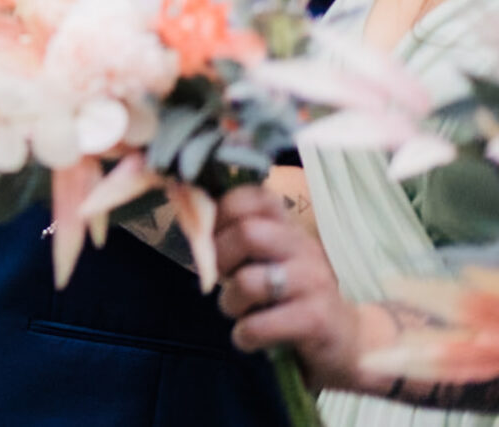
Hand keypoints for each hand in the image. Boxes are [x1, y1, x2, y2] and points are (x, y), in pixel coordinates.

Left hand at [215, 185, 368, 388]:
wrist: (347, 341)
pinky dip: (244, 335)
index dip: (223, 213)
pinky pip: (260, 325)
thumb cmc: (292, 296)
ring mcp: (314, 283)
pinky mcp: (317, 320)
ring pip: (249, 282)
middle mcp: (304, 248)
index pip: (255, 196)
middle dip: (220, 258)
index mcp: (288, 229)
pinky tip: (249, 338)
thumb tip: (189, 220)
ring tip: (239, 312)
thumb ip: (239, 239)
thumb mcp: (270, 260)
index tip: (213, 238)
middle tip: (222, 279)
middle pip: (248, 233)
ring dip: (230, 303)